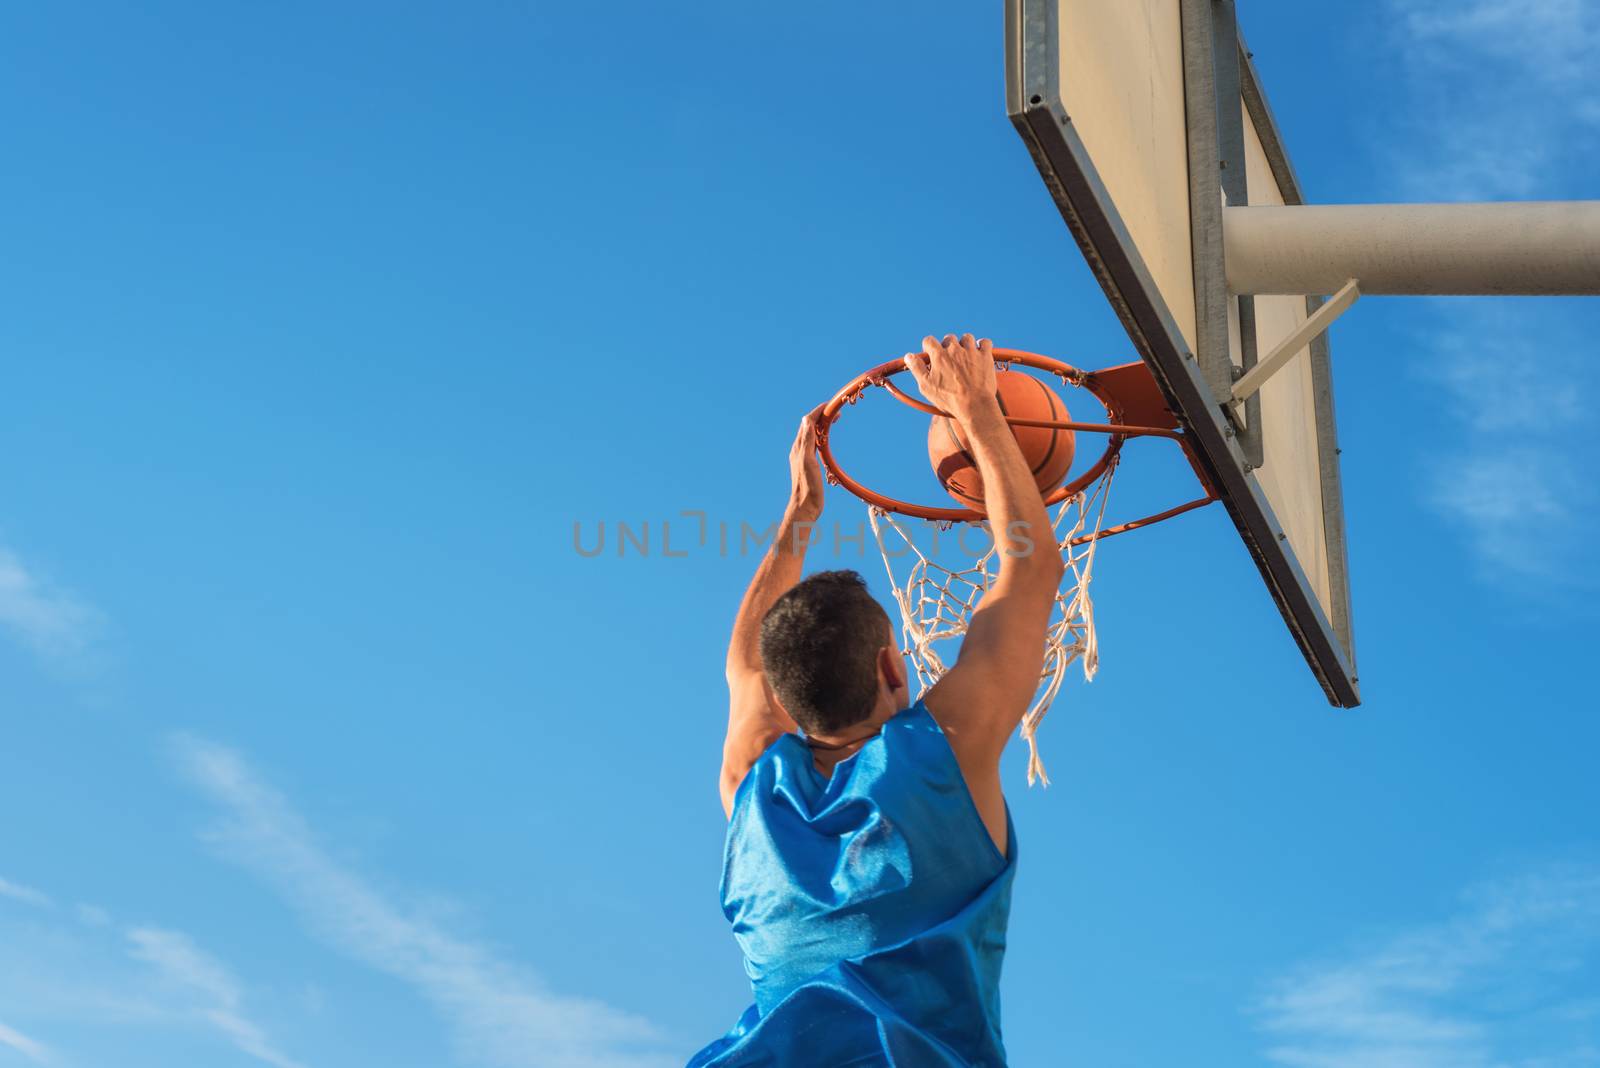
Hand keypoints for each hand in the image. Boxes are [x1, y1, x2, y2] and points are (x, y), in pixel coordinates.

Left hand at [788, 404, 825, 520]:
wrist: (806, 505)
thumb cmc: (807, 485)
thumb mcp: (807, 460)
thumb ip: (806, 441)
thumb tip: (806, 420)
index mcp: (799, 447)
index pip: (807, 423)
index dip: (818, 412)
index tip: (830, 405)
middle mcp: (800, 450)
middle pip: (809, 427)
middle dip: (821, 417)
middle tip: (836, 413)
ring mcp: (804, 457)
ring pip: (812, 435)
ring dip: (822, 426)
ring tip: (833, 421)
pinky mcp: (809, 464)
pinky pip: (815, 445)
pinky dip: (822, 437)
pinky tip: (827, 440)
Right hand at [902, 334, 998, 423]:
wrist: (974, 405)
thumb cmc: (949, 398)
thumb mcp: (926, 386)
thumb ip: (916, 369)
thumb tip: (908, 356)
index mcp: (939, 355)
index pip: (929, 340)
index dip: (928, 347)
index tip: (931, 354)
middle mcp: (955, 349)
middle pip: (948, 338)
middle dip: (947, 346)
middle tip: (949, 360)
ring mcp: (971, 352)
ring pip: (967, 338)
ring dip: (964, 344)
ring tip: (964, 356)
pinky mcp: (986, 356)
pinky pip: (985, 342)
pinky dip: (982, 345)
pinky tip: (979, 353)